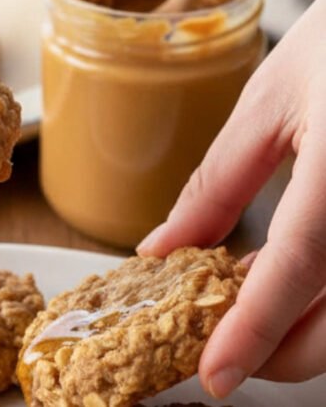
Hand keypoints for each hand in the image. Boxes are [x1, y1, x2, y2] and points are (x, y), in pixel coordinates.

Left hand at [138, 0, 325, 396]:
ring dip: (310, 330)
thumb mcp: (271, 102)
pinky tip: (302, 278)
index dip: (253, 332)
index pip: (299, 270)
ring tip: (251, 307)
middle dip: (280, 350)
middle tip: (222, 341)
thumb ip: (218, 185)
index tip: (213, 375)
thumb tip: (165, 249)